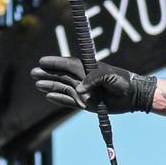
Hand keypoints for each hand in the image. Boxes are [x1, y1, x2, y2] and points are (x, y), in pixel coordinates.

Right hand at [30, 56, 156, 113]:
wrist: (132, 96)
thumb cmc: (122, 82)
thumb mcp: (109, 76)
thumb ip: (93, 80)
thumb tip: (79, 91)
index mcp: (87, 69)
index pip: (67, 64)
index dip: (54, 63)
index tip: (42, 61)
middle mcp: (83, 79)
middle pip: (61, 76)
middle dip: (47, 74)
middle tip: (33, 73)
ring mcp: (83, 91)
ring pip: (62, 88)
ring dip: (50, 86)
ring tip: (37, 85)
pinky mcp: (86, 103)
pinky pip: (69, 101)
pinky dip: (59, 99)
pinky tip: (48, 96)